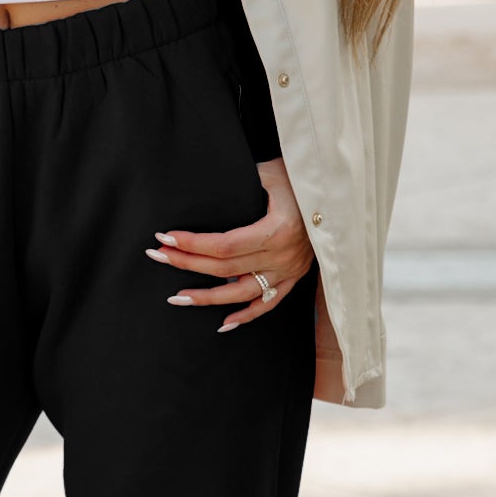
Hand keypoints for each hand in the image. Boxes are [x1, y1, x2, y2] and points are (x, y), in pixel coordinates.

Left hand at [146, 158, 313, 335]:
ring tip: (177, 297)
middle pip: (226, 269)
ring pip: (242, 293)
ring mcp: (290, 270)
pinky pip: (269, 303)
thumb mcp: (269, 173)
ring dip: (207, 297)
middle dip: (187, 262)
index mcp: (278, 229)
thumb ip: (240, 184)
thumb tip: (202, 186)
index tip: (165, 237)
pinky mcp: (295, 277)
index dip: (193, 244)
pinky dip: (246, 315)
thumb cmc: (299, 177)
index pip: (225, 245)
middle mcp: (284, 255)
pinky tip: (223, 323)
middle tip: (157, 256)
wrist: (338, 192)